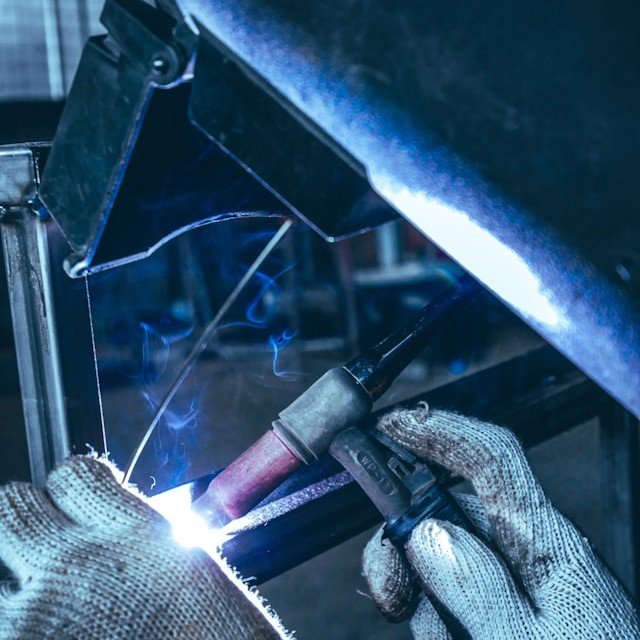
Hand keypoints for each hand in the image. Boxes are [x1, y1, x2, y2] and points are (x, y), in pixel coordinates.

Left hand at [0, 457, 286, 639]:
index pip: (70, 473)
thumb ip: (131, 535)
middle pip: (10, 506)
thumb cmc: (213, 638)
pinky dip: (17, 625)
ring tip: (49, 605)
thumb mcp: (184, 568)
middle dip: (26, 522)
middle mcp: (73, 565)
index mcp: (130, 532)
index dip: (72, 490)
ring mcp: (32, 619)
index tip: (75, 507)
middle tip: (45, 548)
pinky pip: (0, 623)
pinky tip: (51, 635)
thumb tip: (97, 525)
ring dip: (14, 583)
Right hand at [362, 405, 639, 638]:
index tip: (390, 425)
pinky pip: (437, 597)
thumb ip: (479, 591)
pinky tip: (438, 637)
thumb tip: (426, 531)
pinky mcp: (489, 613)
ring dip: (409, 582)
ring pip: (433, 551)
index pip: (492, 459)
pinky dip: (423, 617)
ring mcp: (504, 583)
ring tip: (415, 620)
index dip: (441, 430)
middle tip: (387, 577)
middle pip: (448, 502)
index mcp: (548, 545)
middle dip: (404, 525)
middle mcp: (523, 552)